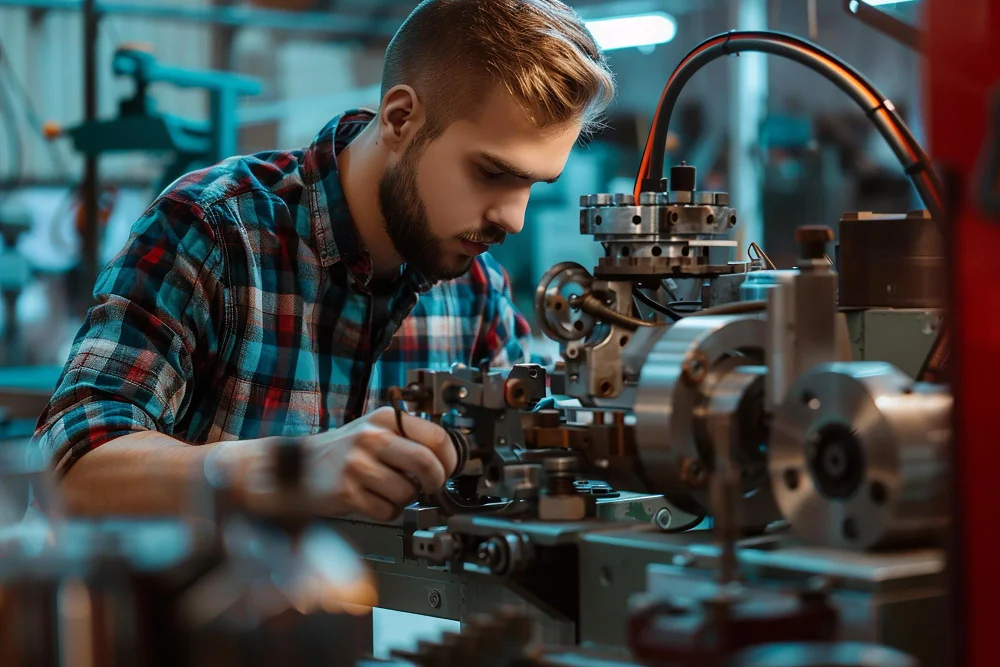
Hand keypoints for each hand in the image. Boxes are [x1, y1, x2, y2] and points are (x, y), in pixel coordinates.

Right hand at [300, 407, 457, 520]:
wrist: (300, 467)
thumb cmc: (345, 451)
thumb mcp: (376, 430)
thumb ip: (409, 437)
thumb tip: (449, 458)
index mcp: (385, 418)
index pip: (436, 436)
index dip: (450, 459)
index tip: (449, 469)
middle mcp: (371, 437)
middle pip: (426, 463)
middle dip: (436, 480)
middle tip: (431, 486)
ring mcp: (357, 464)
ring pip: (407, 491)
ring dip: (405, 498)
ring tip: (389, 491)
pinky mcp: (347, 492)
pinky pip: (387, 511)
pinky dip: (387, 512)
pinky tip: (374, 500)